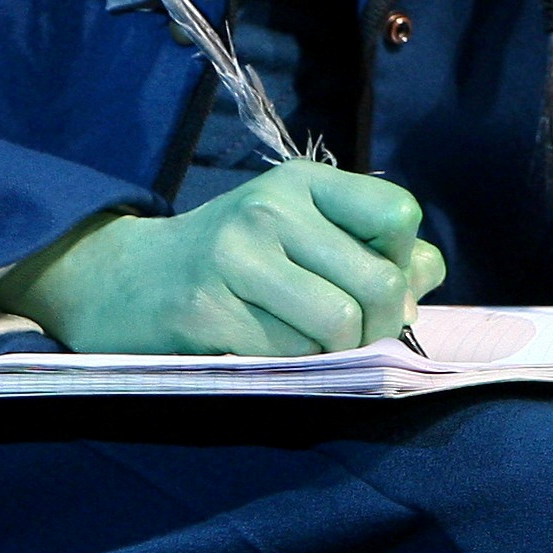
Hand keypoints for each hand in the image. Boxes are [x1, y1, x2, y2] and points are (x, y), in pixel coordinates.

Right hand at [0, 161, 446, 355]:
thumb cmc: (229, 257)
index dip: (404, 260)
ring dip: (334, 355)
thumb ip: (368, 245)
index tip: (377, 281)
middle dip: (380, 328)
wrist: (123, 277)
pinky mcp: (207, 311)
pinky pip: (288, 358)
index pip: (398, 213)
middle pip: (379, 284)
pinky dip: (291, 370)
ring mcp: (236, 258)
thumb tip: (429, 271)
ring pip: (338, 329)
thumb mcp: (297, 229)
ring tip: (307, 346)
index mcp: (302, 183)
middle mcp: (271, 209)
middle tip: (355, 338)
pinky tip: (265, 352)